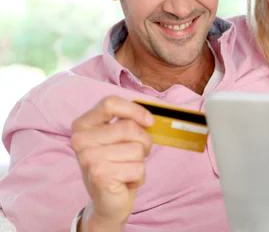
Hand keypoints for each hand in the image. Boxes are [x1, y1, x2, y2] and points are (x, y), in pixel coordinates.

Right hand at [71, 96, 153, 230]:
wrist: (106, 203)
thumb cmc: (116, 164)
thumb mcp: (118, 138)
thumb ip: (128, 122)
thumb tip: (150, 118)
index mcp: (83, 125)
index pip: (110, 103)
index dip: (135, 110)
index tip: (149, 122)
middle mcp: (80, 140)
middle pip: (129, 127)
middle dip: (143, 142)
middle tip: (135, 155)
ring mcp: (89, 158)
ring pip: (137, 148)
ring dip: (140, 161)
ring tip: (126, 169)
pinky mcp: (100, 176)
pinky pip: (138, 168)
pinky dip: (139, 177)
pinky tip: (125, 182)